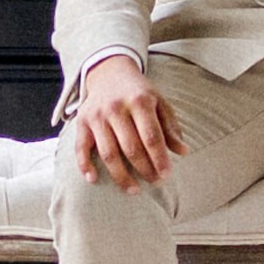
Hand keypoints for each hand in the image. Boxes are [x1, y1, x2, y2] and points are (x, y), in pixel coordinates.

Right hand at [67, 55, 179, 188]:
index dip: (159, 158)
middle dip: (144, 169)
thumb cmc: (139, 93)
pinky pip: (81, 147)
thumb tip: (183, 151)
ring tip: (134, 189)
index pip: (151, 136)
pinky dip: (85, 165)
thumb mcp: (159, 103)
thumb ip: (170, 127)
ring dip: (120, 175)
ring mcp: (97, 115)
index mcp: (140, 101)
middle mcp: (116, 108)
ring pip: (108, 153)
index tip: (167, 175)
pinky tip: (93, 179)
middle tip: (154, 182)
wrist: (109, 73)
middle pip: (131, 147)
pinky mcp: (82, 122)